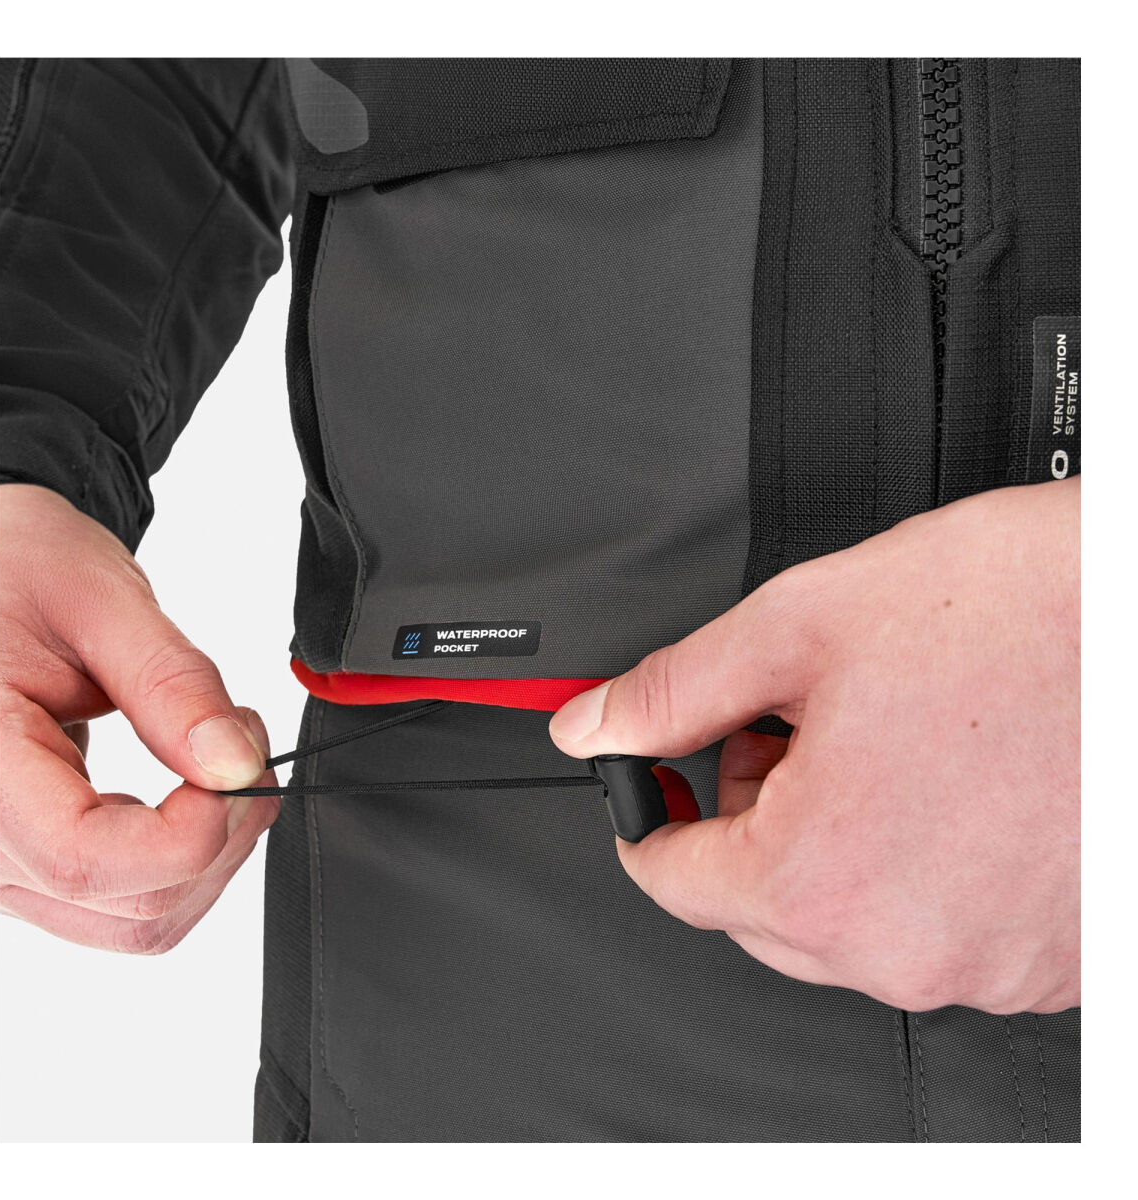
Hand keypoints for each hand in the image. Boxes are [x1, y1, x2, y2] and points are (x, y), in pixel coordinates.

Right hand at [0, 484, 279, 952]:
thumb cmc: (9, 569)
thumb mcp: (98, 602)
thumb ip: (172, 686)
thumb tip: (237, 763)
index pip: (92, 863)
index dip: (196, 832)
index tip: (242, 762)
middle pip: (134, 909)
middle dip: (223, 835)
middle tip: (246, 744)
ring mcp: (1, 863)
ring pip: (138, 921)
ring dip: (209, 853)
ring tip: (220, 760)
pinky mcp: (29, 862)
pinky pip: (123, 901)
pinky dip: (180, 856)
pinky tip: (188, 789)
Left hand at [550, 479, 1078, 1013]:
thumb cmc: (1024, 615)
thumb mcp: (804, 627)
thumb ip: (676, 691)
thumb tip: (594, 725)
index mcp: (823, 875)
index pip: (672, 881)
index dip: (651, 815)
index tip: (657, 784)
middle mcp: (905, 947)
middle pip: (757, 908)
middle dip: (748, 821)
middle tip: (787, 731)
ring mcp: (988, 965)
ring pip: (848, 922)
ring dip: (835, 844)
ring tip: (883, 742)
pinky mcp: (1053, 961)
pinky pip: (937, 932)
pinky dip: (916, 870)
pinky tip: (946, 787)